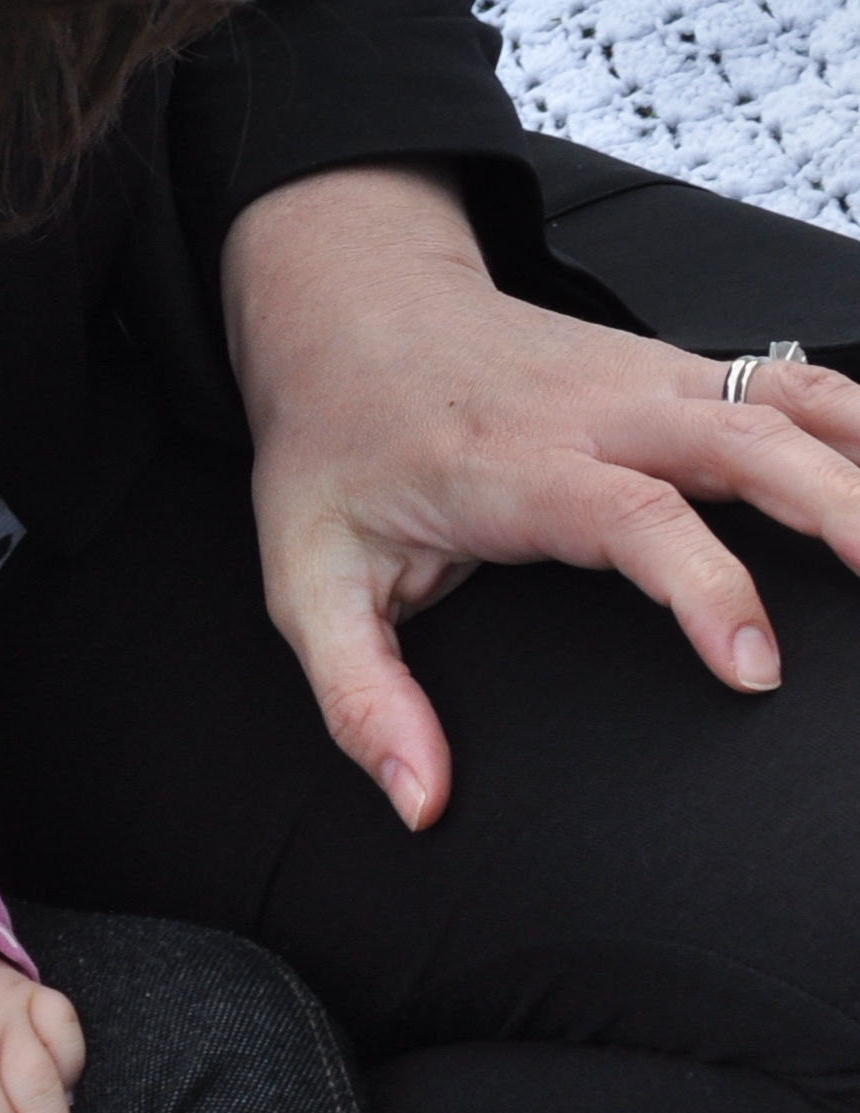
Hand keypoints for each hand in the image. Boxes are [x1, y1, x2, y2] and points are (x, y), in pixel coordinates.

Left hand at [224, 165, 859, 830]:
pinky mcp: (674, 369)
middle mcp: (594, 410)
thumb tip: (419, 800)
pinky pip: (793, 383)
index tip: (754, 671)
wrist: (347, 312)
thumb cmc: (334, 450)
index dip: (704, 588)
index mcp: (512, 466)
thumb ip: (359, 696)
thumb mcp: (305, 578)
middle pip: (744, 442)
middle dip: (840, 509)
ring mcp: (645, 378)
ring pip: (787, 400)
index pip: (630, 518)